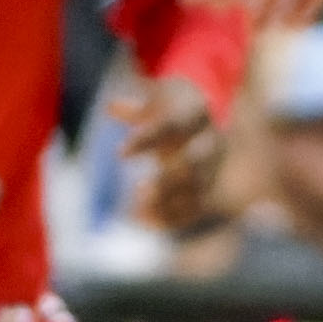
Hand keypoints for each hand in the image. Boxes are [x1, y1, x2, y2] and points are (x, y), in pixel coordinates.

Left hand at [113, 73, 219, 232]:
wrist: (204, 126)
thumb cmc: (173, 110)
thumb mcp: (157, 101)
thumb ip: (135, 109)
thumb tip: (110, 107)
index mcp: (197, 112)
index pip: (173, 125)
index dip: (147, 139)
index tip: (119, 153)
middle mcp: (210, 141)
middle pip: (195, 161)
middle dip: (168, 179)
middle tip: (138, 189)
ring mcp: (212, 167)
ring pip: (195, 191)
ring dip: (167, 203)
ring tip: (137, 212)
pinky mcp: (208, 190)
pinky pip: (193, 209)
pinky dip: (169, 218)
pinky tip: (143, 220)